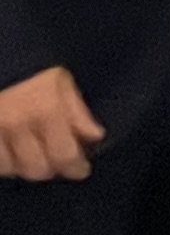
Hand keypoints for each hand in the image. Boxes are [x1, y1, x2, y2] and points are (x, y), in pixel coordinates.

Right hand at [0, 65, 102, 181]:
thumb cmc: (31, 64)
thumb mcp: (61, 80)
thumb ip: (78, 112)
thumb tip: (95, 138)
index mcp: (43, 110)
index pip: (63, 156)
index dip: (75, 168)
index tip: (81, 169)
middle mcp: (15, 126)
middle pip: (36, 170)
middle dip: (50, 167)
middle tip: (56, 159)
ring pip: (9, 169)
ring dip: (22, 165)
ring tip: (31, 152)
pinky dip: (2, 161)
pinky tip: (10, 150)